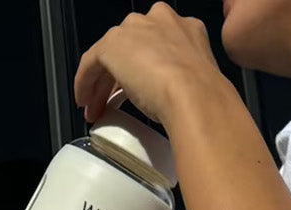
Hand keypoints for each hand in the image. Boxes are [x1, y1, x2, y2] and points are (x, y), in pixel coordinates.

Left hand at [73, 2, 221, 127]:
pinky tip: (85, 102)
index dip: (146, 69)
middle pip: (131, 48)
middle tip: (115, 103)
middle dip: (121, 77)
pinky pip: (91, 63)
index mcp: (185, 27)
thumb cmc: (205, 96)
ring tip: (99, 109)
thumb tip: (181, 101)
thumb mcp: (200, 80)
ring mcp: (133, 30)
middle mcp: (157, 19)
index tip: (141, 93)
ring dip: (102, 84)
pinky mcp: (110, 45)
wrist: (195, 95)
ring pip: (111, 55)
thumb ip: (187, 79)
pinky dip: (85, 83)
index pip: (157, 45)